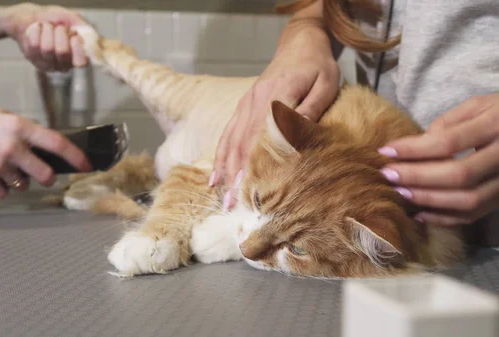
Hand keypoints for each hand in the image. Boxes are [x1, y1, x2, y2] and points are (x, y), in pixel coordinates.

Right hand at [0, 104, 91, 197]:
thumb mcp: (2, 116)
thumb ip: (24, 130)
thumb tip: (46, 144)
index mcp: (20, 127)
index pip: (57, 144)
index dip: (76, 157)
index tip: (87, 165)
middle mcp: (13, 147)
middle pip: (45, 174)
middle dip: (47, 178)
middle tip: (41, 174)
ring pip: (24, 185)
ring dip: (20, 181)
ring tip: (6, 168)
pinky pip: (4, 193)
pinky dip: (2, 188)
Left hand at [1, 3, 88, 70]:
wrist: (34, 17)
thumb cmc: (56, 19)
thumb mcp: (73, 19)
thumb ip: (83, 27)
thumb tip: (91, 37)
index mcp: (78, 56)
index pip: (81, 62)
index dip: (78, 49)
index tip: (74, 35)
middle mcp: (64, 64)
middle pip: (63, 52)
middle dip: (61, 33)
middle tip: (59, 27)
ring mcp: (48, 64)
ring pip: (48, 49)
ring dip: (48, 30)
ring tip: (48, 26)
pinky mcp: (33, 59)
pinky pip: (35, 45)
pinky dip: (37, 31)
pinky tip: (38, 28)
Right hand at [212, 25, 339, 208]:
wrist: (300, 44)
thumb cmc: (318, 67)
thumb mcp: (326, 84)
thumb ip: (311, 110)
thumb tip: (297, 138)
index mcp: (278, 95)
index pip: (261, 136)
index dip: (252, 164)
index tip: (248, 189)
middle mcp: (255, 101)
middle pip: (241, 144)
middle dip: (235, 177)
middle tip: (233, 205)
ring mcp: (245, 104)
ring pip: (230, 142)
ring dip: (225, 171)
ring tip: (222, 198)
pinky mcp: (242, 107)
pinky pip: (227, 134)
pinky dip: (220, 157)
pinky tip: (215, 178)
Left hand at [378, 94, 498, 224]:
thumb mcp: (479, 105)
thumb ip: (449, 123)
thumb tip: (416, 146)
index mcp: (497, 125)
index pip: (449, 142)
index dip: (414, 149)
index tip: (385, 150)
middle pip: (458, 175)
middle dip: (417, 177)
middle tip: (388, 174)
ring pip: (468, 200)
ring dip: (428, 199)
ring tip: (399, 192)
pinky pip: (474, 214)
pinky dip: (444, 218)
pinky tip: (419, 213)